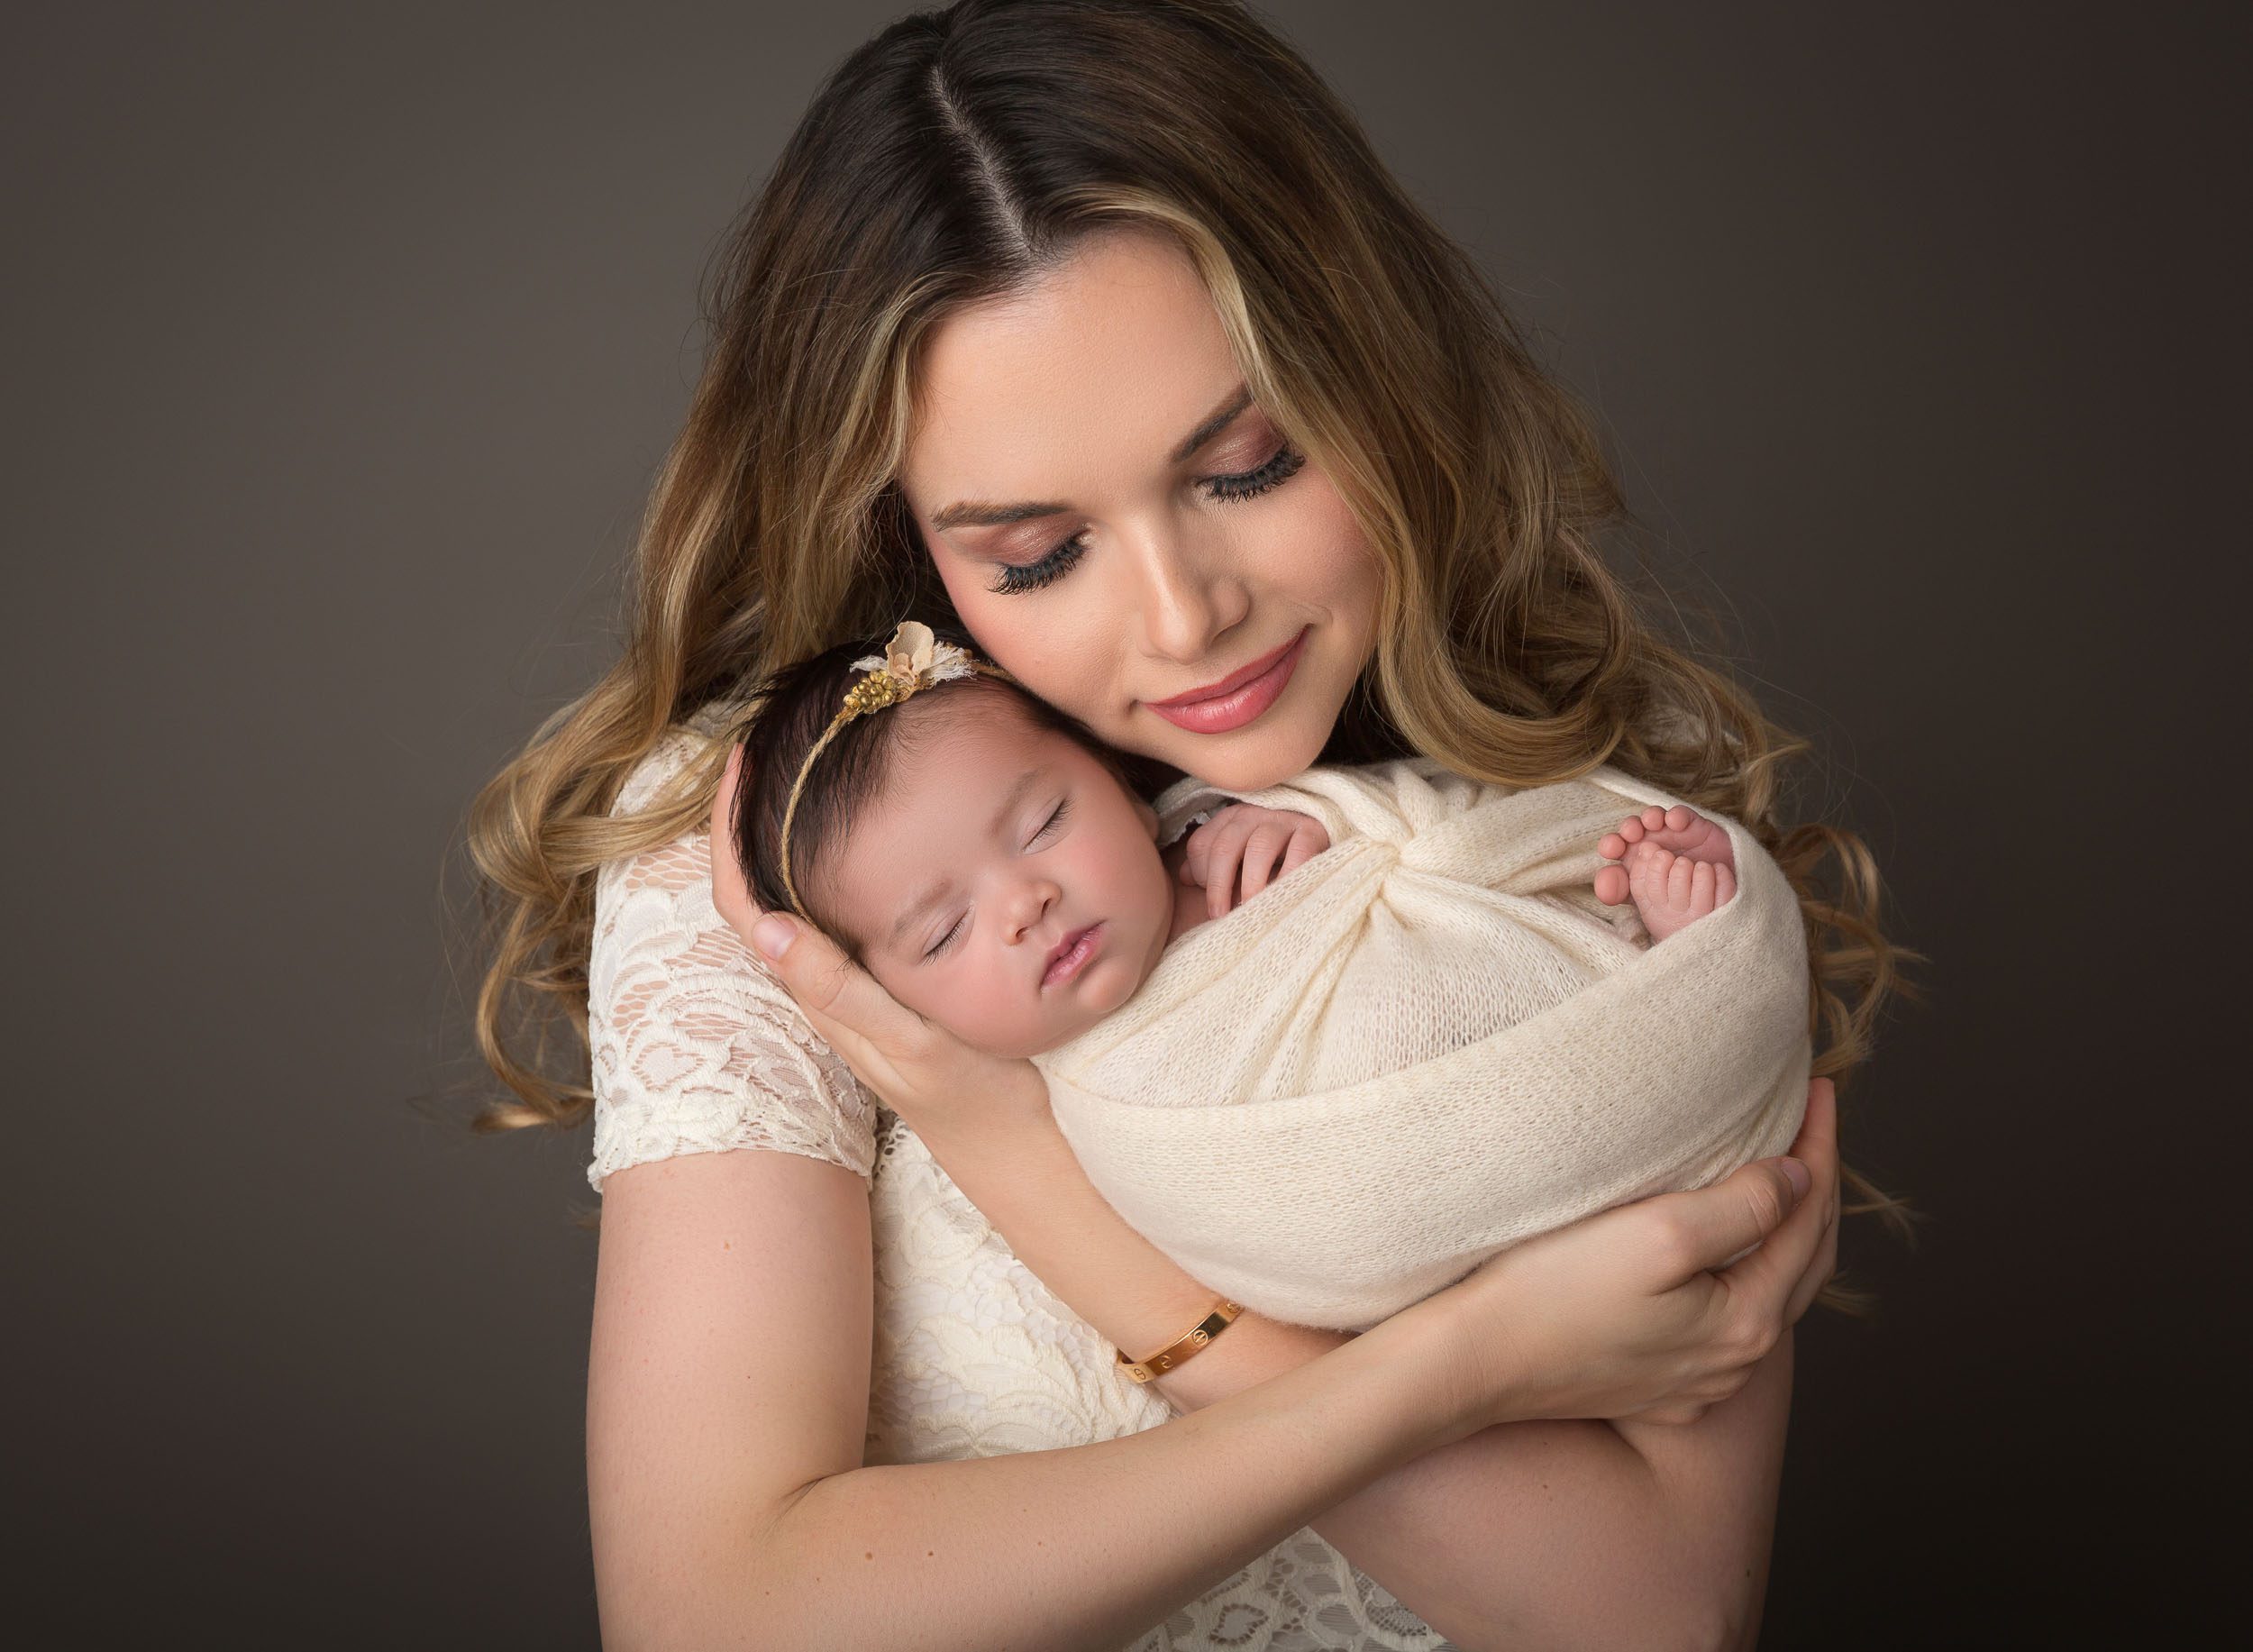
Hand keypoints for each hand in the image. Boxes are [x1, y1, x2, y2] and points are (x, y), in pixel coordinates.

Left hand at [706, 744, 1049, 1133]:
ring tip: (805, 767)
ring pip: (798, 898)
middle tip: (770, 743)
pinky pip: (842, 913)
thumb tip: (767, 925)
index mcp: (818, 991)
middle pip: (760, 889)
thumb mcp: (910, 1043)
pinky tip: (869, 835)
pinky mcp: (888, 987)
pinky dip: (837, 863)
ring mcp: (854, 986)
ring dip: (790, 835)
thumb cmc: (974, 1097)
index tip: (740, 761)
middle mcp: (824, 985)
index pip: (744, 904)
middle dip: (753, 816)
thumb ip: (841, 990)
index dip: (728, 833)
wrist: (1022, 1149)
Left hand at [1178, 804, 1328, 919]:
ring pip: (1259, 847)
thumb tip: (1183, 878)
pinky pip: (1298, 852)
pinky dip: (1288, 877)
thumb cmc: (1274, 851)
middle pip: (1225, 846)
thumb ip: (1212, 863)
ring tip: (1251, 910)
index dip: (1201, 874)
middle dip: (1219, 885)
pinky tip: (1284, 897)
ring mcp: (1283, 819)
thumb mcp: (1241, 853)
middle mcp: (1253, 814)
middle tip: (1220, 915)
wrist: (1323, 830)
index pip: (1202, 843)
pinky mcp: (1312, 830)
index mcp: (1230, 819)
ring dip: (1251, 883)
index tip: (1211, 903)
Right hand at [1407, 1078, 1840, 1435]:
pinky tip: (1725, 1253)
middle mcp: (1733, 1364)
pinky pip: (1722, 1324)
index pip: (1809, 1219)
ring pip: (1766, 1297)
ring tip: (1782, 1179)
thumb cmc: (1554, 1291)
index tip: (1822, 1088)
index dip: (1820, 1149)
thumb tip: (1797, 1178)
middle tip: (1815, 1124)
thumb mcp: (1659, 1232)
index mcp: (1745, 1323)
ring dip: (1782, 1235)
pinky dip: (1741, 1275)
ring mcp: (1695, 1383)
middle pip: (1803, 1263)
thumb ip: (1743, 1205)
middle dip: (1815, 1191)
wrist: (1474, 1362)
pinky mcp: (1655, 1388)